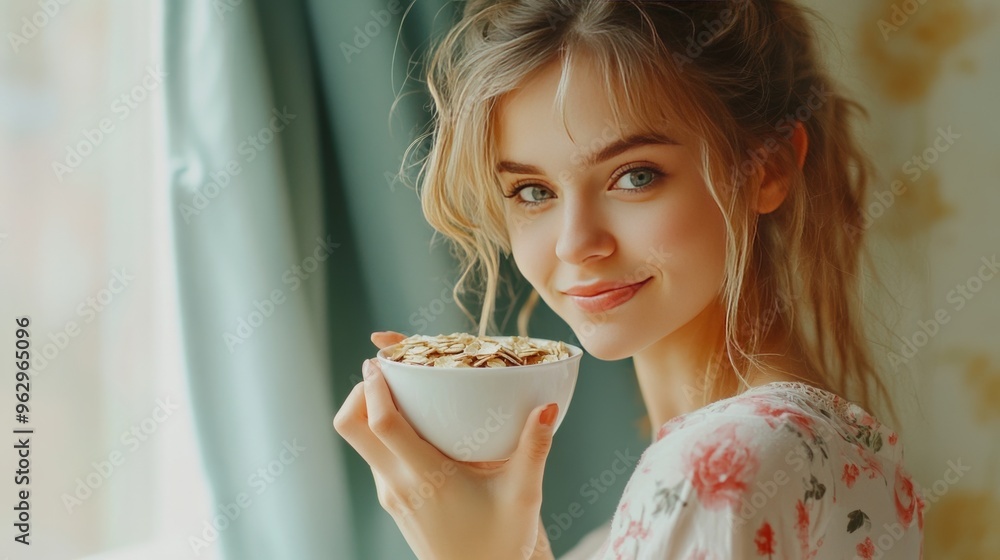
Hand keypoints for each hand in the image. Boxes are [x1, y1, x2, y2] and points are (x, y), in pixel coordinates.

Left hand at [333, 331, 557, 559]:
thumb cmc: (502, 543)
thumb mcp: (524, 494)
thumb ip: (535, 447)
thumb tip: (548, 406)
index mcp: (426, 477)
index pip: (382, 424)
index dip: (375, 388)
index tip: (381, 361)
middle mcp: (398, 483)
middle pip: (350, 428)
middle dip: (360, 393)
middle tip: (387, 374)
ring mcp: (391, 493)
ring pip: (361, 442)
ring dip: (372, 411)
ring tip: (406, 391)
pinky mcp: (393, 499)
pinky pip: (376, 456)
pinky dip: (385, 433)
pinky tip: (418, 425)